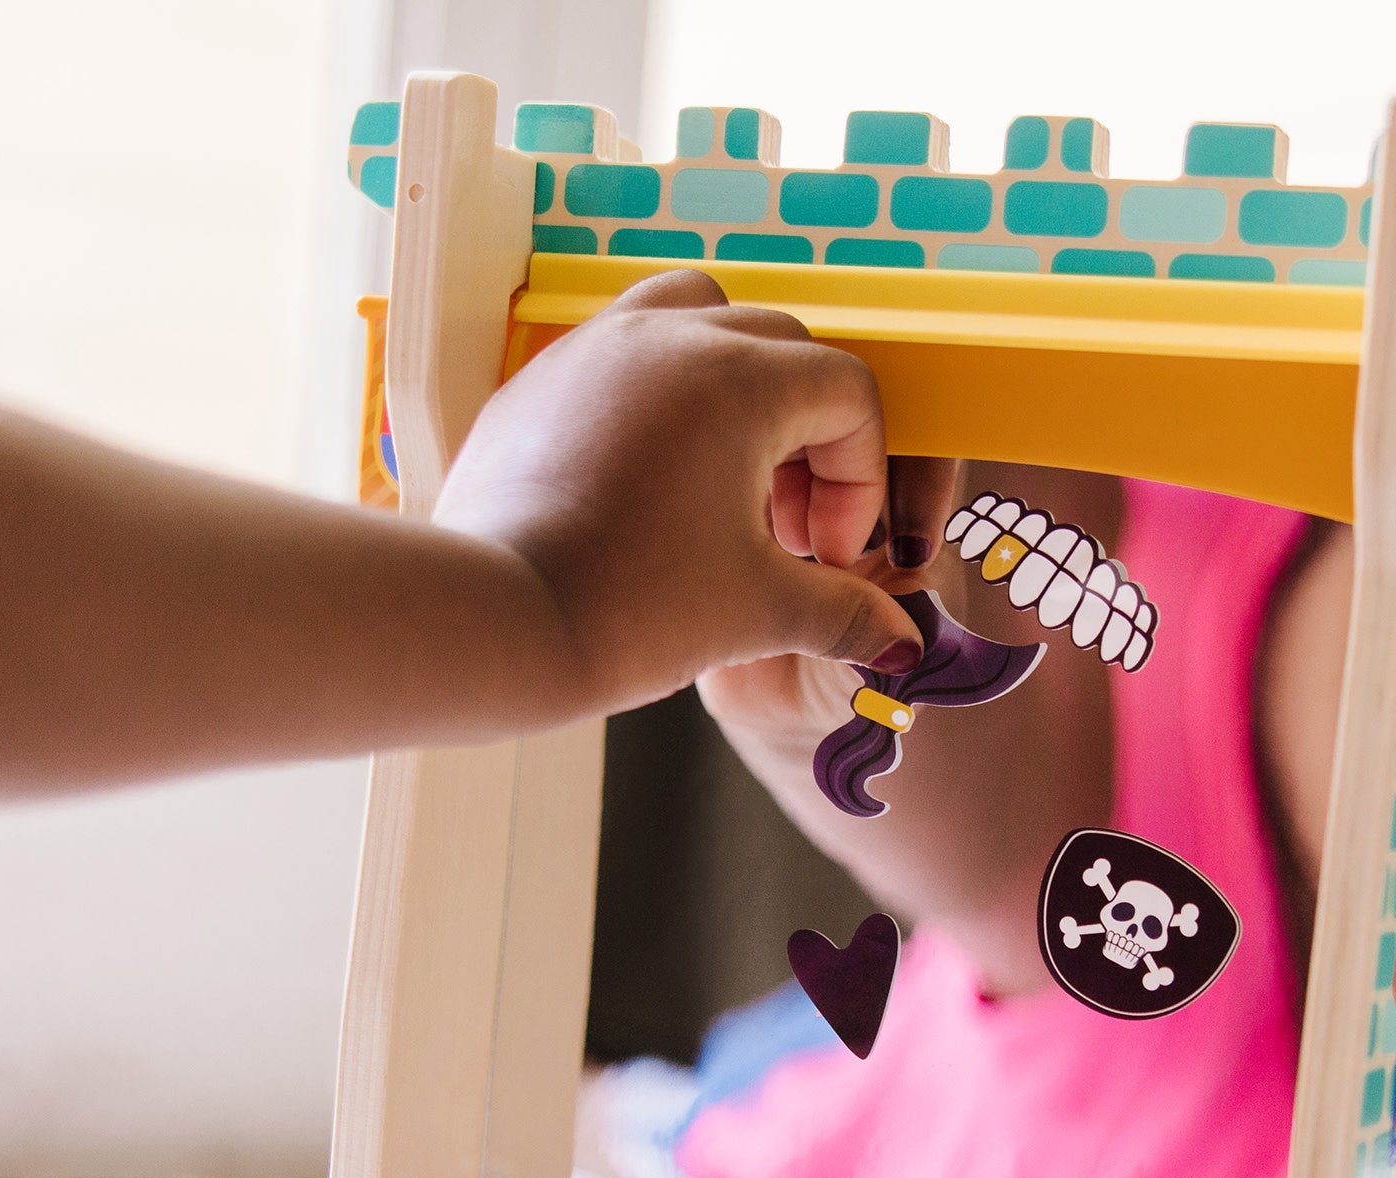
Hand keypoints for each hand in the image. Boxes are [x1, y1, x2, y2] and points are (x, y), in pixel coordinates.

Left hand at [435, 269, 930, 717]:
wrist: (496, 621)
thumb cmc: (629, 609)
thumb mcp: (759, 610)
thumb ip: (842, 612)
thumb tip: (899, 641)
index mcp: (738, 379)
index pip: (847, 392)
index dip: (860, 479)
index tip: (829, 552)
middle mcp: (667, 337)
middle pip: (782, 349)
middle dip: (807, 437)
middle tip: (791, 528)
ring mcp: (596, 347)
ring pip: (699, 319)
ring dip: (738, 389)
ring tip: (730, 479)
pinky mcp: (543, 378)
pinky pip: (625, 355)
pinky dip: (663, 401)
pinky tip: (657, 488)